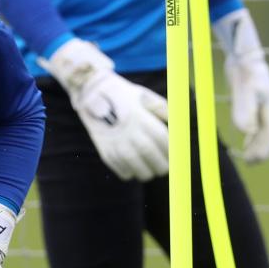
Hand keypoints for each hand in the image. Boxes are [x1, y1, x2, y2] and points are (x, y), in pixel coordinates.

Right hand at [43, 38, 168, 181]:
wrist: (90, 94)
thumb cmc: (123, 96)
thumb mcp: (144, 96)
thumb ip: (162, 109)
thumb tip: (178, 126)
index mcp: (140, 118)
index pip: (162, 141)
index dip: (171, 151)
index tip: (174, 156)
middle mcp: (128, 132)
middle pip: (152, 157)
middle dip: (162, 166)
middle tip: (164, 167)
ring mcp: (115, 144)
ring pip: (139, 169)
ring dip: (148, 173)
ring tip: (149, 170)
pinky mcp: (105, 152)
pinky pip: (124, 172)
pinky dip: (131, 173)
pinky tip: (133, 166)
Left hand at [213, 9, 268, 162]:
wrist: (244, 53)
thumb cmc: (246, 69)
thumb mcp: (244, 89)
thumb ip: (244, 109)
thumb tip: (246, 133)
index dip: (263, 149)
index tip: (253, 161)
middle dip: (261, 150)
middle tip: (250, 163)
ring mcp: (263, 105)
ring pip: (263, 130)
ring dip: (257, 144)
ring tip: (248, 157)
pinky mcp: (254, 102)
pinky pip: (256, 123)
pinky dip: (252, 134)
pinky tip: (246, 141)